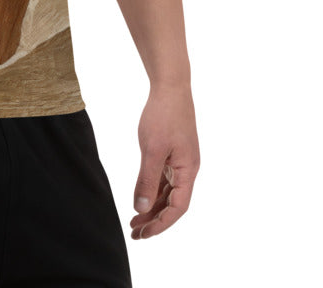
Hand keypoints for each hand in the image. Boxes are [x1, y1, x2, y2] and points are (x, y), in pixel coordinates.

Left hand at [129, 84, 198, 238]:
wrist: (171, 88)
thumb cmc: (163, 116)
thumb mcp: (152, 150)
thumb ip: (147, 180)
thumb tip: (141, 209)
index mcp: (188, 171)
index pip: (177, 208)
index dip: (161, 224)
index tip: (143, 234)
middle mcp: (188, 170)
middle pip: (173, 203)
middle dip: (155, 220)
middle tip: (134, 233)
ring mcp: (181, 161)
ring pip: (168, 192)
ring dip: (153, 207)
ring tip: (134, 220)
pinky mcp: (174, 153)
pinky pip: (165, 179)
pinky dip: (153, 190)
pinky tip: (141, 197)